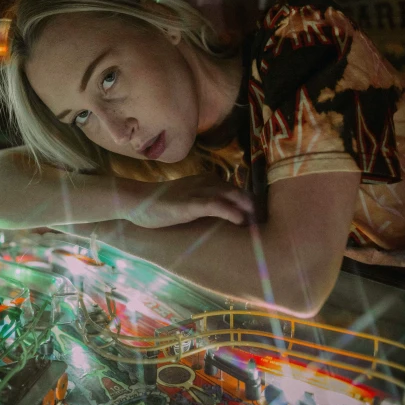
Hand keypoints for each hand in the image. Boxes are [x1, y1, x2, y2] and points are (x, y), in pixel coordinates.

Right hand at [124, 175, 255, 228]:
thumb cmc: (164, 203)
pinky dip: (229, 211)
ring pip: (230, 195)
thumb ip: (207, 202)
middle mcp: (206, 182)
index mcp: (208, 180)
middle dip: (255, 207)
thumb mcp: (190, 199)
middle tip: (266, 224)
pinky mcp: (189, 204)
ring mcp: (197, 192)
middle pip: (239, 191)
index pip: (238, 190)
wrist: (139, 201)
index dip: (252, 203)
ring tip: (260, 223)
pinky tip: (240, 220)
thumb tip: (228, 216)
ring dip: (247, 208)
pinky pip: (214, 205)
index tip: (264, 219)